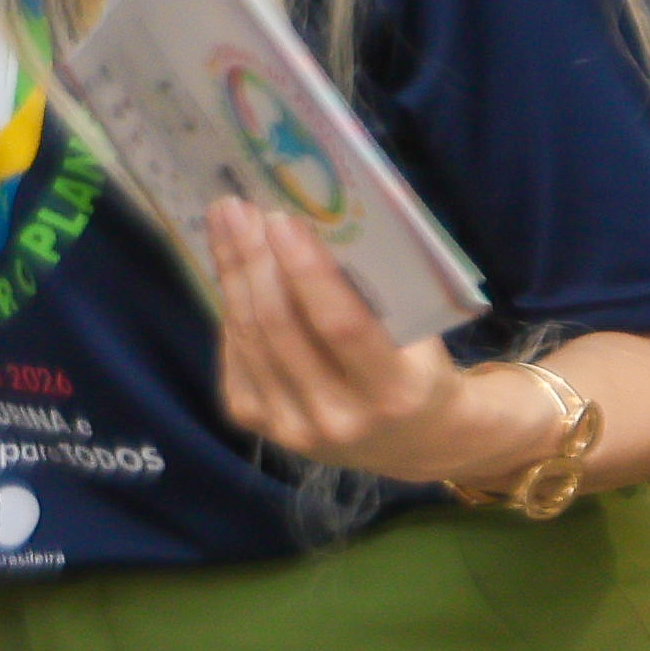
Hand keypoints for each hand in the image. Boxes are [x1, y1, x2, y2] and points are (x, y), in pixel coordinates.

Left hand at [203, 201, 510, 479]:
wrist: (420, 440)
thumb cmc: (422, 369)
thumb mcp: (420, 337)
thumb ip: (372, 298)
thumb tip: (312, 230)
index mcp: (393, 393)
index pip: (341, 325)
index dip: (307, 270)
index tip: (281, 220)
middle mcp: (339, 419)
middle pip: (280, 328)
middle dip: (254, 261)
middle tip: (238, 210)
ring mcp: (293, 428)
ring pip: (249, 338)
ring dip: (233, 275)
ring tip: (227, 227)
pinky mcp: (262, 427)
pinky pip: (235, 358)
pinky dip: (234, 312)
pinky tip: (237, 277)